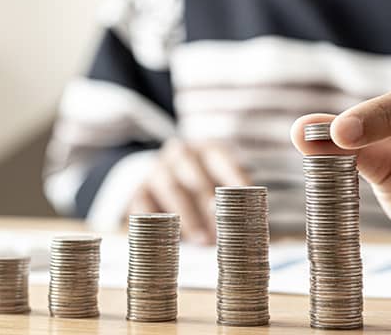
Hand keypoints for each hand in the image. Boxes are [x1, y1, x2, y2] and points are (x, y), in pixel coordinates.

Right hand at [127, 138, 250, 244]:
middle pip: (198, 181)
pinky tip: (171, 238)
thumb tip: (252, 225)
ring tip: (203, 240)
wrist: (162, 176)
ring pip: (173, 191)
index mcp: (208, 150)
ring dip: (189, 218)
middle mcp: (182, 155)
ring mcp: (157, 170)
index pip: (225, 164)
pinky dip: (158, 221)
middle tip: (223, 232)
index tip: (246, 207)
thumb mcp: (221, 182)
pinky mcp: (138, 190)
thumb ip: (234, 198)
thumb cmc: (204, 184)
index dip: (236, 185)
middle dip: (210, 209)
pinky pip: (145, 205)